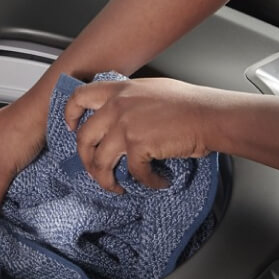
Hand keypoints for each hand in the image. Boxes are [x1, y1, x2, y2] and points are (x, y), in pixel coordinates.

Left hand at [64, 78, 217, 191]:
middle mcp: (117, 106)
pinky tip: (156, 181)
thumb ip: (129, 100)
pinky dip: (146, 182)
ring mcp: (125, 125)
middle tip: (95, 170)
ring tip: (116, 187)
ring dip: (106, 180)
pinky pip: (132, 172)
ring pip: (99, 161)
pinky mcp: (138, 145)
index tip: (71, 128)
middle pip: (83, 138)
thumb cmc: (189, 104)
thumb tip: (120, 117)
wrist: (210, 115)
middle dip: (86, 160)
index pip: (80, 97)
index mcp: (119, 91)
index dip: (69, 115)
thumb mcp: (151, 90)